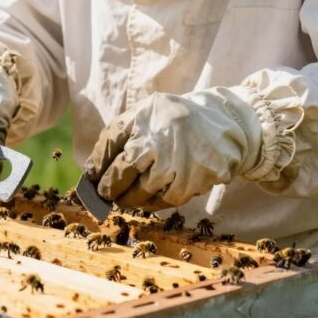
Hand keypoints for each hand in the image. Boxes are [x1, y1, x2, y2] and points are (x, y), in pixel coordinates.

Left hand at [83, 89, 262, 210]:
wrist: (226, 123)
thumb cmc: (174, 121)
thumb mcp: (146, 114)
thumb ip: (118, 135)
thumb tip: (92, 170)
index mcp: (145, 116)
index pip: (110, 141)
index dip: (97, 162)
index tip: (91, 176)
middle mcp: (160, 137)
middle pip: (122, 170)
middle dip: (109, 186)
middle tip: (104, 194)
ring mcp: (178, 160)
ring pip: (141, 191)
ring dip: (128, 199)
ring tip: (122, 199)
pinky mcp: (194, 180)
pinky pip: (164, 201)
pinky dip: (151, 204)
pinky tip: (146, 201)